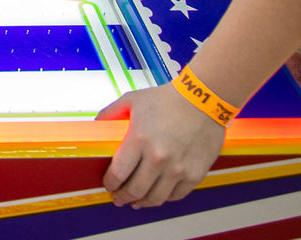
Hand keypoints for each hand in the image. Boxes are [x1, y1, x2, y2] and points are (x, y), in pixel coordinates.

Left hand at [99, 85, 225, 207]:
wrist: (203, 99)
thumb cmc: (168, 99)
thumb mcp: (132, 100)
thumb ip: (111, 113)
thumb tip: (97, 126)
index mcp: (139, 140)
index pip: (118, 174)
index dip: (110, 183)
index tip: (108, 185)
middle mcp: (158, 158)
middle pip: (134, 190)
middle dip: (122, 197)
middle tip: (119, 198)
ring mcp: (178, 168)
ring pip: (155, 198)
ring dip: (142, 202)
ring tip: (136, 202)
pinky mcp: (195, 173)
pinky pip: (176, 195)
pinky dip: (165, 198)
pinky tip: (158, 194)